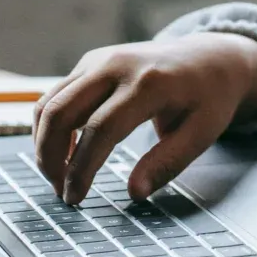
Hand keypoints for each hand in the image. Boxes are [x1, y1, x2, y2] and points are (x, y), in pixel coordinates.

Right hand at [31, 33, 256, 204]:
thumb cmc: (209, 98)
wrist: (211, 57)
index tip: (75, 198)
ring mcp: (100, 59)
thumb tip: (134, 193)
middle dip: (50, 157)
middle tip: (60, 192)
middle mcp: (117, 65)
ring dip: (44, 143)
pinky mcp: (91, 61)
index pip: (101, 129)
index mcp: (149, 83)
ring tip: (59, 177)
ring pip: (50, 102)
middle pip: (61, 111)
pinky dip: (51, 126)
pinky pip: (57, 94)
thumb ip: (167, 163)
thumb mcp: (202, 134)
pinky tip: (65, 152)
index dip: (82, 168)